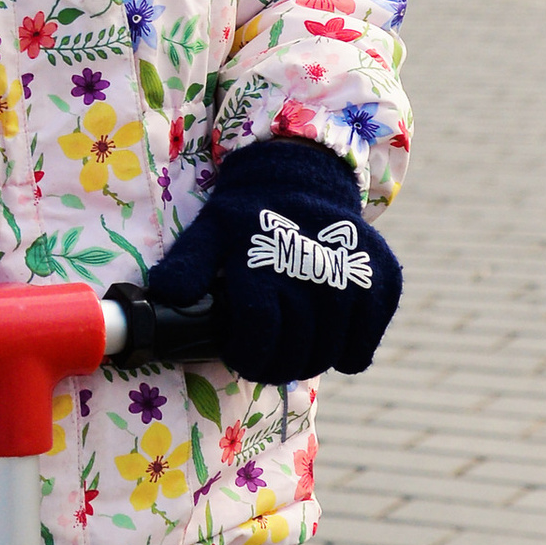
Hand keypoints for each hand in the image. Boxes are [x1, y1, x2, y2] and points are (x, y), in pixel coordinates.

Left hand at [146, 139, 400, 385]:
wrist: (301, 178)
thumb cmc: (249, 215)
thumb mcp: (210, 231)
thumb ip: (188, 266)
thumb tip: (163, 294)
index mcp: (266, 261)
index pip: (261, 332)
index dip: (249, 356)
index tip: (241, 357)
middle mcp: (314, 269)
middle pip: (297, 349)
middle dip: (275, 366)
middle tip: (265, 362)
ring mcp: (353, 276)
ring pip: (331, 351)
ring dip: (309, 362)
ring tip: (293, 354)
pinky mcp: (382, 280)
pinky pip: (365, 343)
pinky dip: (348, 355)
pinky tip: (331, 346)